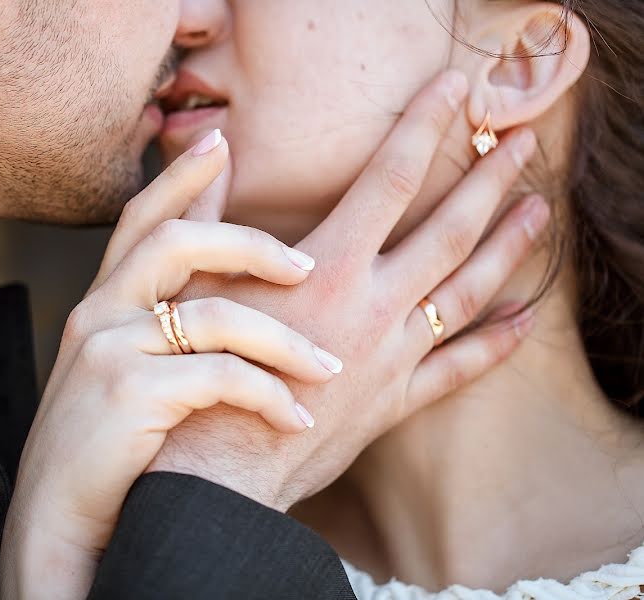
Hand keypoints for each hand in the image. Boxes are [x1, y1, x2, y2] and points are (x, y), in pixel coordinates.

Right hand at [0, 131, 340, 598]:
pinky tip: (298, 417)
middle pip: (176, 241)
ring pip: (215, 313)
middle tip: (307, 269)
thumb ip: (159, 321)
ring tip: (329, 369)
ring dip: (284, 342)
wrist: (60, 524)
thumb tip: (212, 292)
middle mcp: (98, 314)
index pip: (142, 220)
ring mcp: (109, 351)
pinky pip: (222, 375)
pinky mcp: (129, 393)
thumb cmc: (107, 450)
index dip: (181, 177)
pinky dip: (271, 395)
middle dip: (251, 244)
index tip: (222, 140)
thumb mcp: (125, 372)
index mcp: (101, 305)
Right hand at [149, 70, 548, 509]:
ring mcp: (392, 355)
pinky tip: (525, 319)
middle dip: (490, 180)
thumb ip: (209, 211)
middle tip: (526, 144)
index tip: (455, 91)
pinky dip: (495, 344)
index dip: (424, 127)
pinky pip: (459, 369)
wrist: (219, 467)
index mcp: (324, 268)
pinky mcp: (395, 400)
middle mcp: (371, 305)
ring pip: (467, 292)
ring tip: (540, 213)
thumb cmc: (198, 372)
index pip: (388, 179)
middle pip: (448, 230)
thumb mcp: (192, 283)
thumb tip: (216, 147)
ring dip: (509, 249)